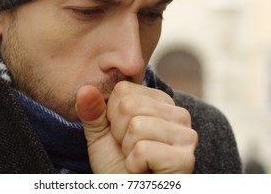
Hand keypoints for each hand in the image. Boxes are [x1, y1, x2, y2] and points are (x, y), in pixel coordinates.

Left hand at [76, 81, 197, 172]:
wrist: (127, 193)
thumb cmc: (118, 166)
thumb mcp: (99, 135)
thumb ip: (92, 110)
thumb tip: (84, 89)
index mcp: (161, 102)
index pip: (123, 90)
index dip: (112, 116)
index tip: (122, 136)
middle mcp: (179, 114)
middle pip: (128, 105)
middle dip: (119, 134)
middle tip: (130, 151)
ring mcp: (186, 136)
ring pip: (137, 126)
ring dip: (127, 151)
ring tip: (138, 162)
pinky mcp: (185, 159)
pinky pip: (143, 150)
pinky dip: (135, 165)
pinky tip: (144, 172)